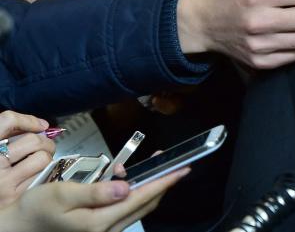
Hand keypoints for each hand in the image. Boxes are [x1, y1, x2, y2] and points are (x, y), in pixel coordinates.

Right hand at [0, 111, 55, 206]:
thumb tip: (41, 126)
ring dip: (47, 159)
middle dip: (46, 142)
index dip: (28, 120)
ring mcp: (2, 181)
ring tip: (40, 162)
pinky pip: (42, 176)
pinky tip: (35, 177)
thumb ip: (10, 136)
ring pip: (42, 158)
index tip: (40, 125)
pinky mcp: (14, 196)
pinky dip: (43, 174)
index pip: (7, 121)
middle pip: (33, 140)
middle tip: (45, 147)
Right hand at [2, 167, 187, 231]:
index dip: (163, 181)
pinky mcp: (102, 229)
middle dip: (161, 181)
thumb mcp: (62, 195)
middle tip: (174, 162)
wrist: (21, 227)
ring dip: (147, 185)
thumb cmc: (38, 209)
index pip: (140, 198)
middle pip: (145, 204)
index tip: (182, 169)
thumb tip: (125, 187)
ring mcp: (105, 231)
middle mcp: (106, 231)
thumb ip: (96, 191)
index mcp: (98, 223)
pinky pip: (125, 210)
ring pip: (137, 207)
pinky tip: (125, 179)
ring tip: (148, 165)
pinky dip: (132, 193)